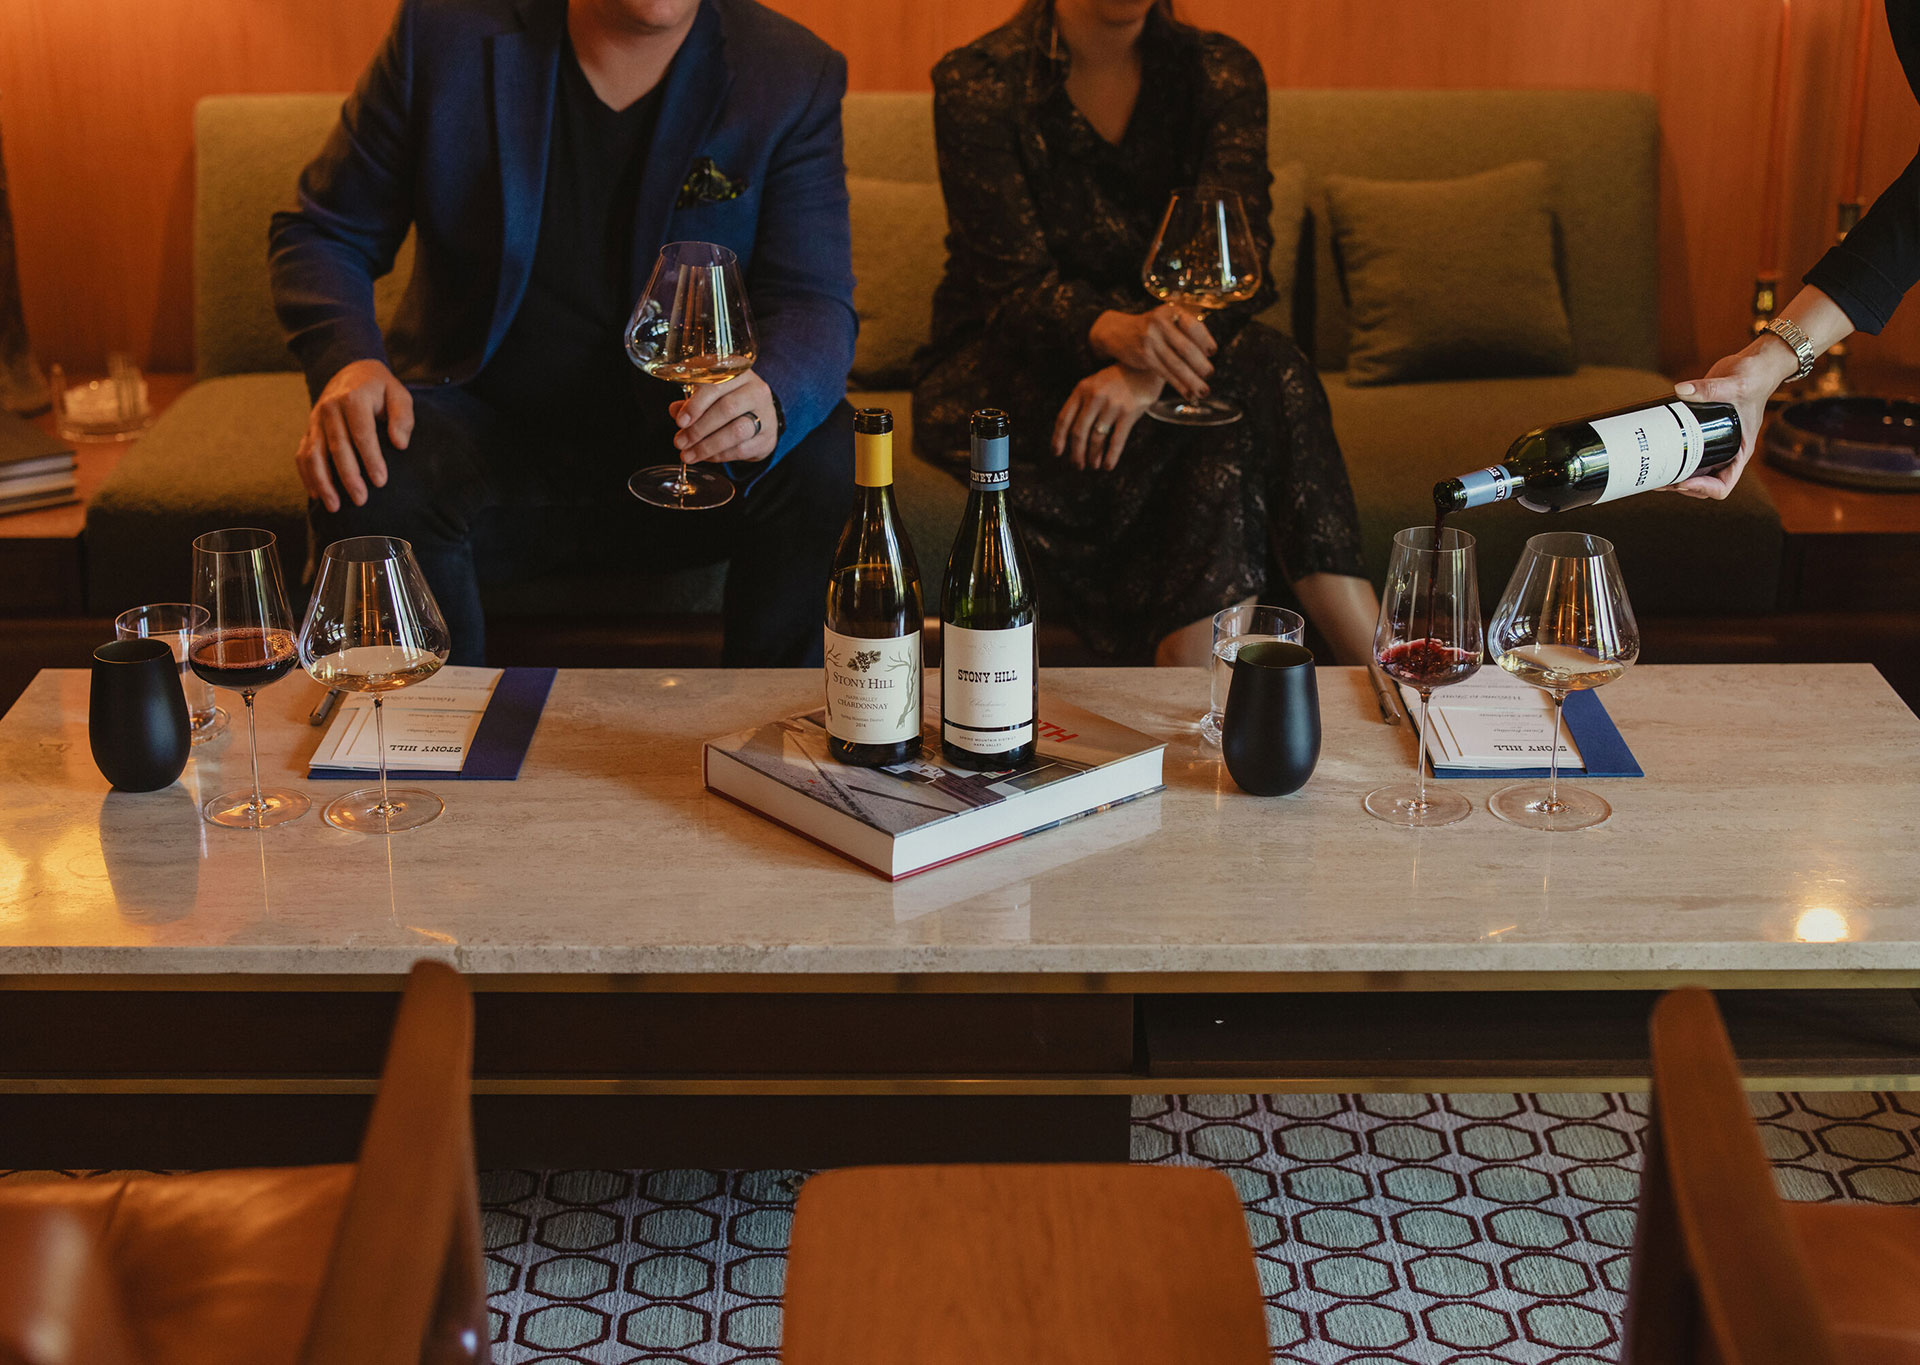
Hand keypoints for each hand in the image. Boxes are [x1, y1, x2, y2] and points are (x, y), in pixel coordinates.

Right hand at [296, 359, 413, 512]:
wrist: (351, 371)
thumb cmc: (380, 389)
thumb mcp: (398, 394)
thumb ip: (402, 417)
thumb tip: (400, 444)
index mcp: (353, 398)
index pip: (361, 433)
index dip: (370, 459)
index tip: (381, 482)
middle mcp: (329, 408)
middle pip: (337, 447)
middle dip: (348, 476)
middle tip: (361, 500)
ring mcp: (315, 420)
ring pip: (313, 454)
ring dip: (322, 482)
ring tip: (334, 506)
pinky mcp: (309, 429)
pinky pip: (302, 454)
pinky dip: (307, 476)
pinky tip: (316, 495)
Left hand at [668, 368, 777, 463]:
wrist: (763, 418)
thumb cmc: (732, 402)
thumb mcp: (713, 394)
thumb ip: (692, 401)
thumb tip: (675, 410)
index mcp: (739, 372)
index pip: (717, 385)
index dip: (696, 404)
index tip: (680, 421)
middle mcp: (756, 390)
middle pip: (727, 408)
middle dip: (699, 429)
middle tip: (680, 442)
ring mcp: (765, 415)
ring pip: (736, 431)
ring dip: (707, 446)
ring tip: (689, 454)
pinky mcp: (767, 438)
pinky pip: (741, 449)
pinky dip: (719, 455)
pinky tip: (706, 456)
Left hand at [1052, 364, 1163, 470]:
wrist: (1144, 367)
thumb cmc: (1116, 380)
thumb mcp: (1094, 384)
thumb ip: (1081, 403)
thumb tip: (1070, 435)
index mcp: (1081, 389)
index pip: (1063, 418)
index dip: (1058, 438)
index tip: (1056, 453)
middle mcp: (1094, 397)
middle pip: (1079, 432)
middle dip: (1076, 453)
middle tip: (1077, 465)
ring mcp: (1111, 405)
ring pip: (1097, 438)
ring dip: (1093, 456)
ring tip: (1092, 465)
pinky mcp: (1129, 413)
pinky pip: (1116, 440)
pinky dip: (1110, 456)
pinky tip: (1107, 466)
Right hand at [1089, 305, 1215, 400]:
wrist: (1116, 331)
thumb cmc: (1149, 328)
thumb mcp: (1165, 319)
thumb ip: (1184, 330)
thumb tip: (1208, 353)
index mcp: (1170, 311)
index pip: (1193, 326)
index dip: (1205, 340)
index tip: (1213, 352)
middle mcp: (1160, 323)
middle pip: (1186, 347)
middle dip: (1200, 364)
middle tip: (1210, 374)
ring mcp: (1151, 340)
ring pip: (1176, 364)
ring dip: (1192, 380)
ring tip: (1204, 391)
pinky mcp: (1144, 356)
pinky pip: (1166, 373)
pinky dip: (1179, 385)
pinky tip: (1188, 394)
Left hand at [1669, 335, 1797, 498]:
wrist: (1754, 363)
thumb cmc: (1755, 376)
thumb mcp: (1736, 384)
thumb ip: (1711, 388)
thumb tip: (1681, 390)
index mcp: (1741, 451)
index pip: (1724, 484)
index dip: (1702, 488)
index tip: (1683, 481)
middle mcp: (1727, 451)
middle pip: (1703, 483)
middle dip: (1680, 486)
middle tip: (1657, 480)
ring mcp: (1714, 444)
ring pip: (1693, 472)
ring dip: (1672, 477)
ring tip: (1651, 474)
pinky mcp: (1701, 432)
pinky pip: (1686, 454)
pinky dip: (1671, 459)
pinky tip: (1654, 455)